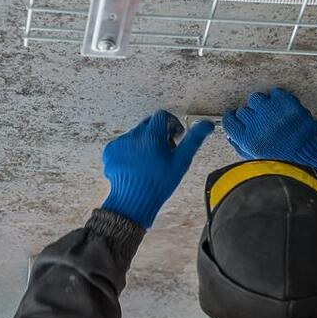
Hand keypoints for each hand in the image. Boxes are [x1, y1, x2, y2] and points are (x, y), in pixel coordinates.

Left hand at [101, 111, 214, 227]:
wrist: (132, 201)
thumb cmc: (157, 184)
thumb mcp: (181, 162)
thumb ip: (194, 140)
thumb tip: (206, 125)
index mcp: (152, 135)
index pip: (163, 116)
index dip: (172, 124)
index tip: (175, 135)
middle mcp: (134, 135)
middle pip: (149, 124)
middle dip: (159, 133)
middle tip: (165, 150)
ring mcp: (120, 143)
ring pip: (136, 134)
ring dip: (144, 142)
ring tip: (150, 161)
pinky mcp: (110, 151)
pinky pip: (123, 143)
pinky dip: (130, 150)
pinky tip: (137, 164)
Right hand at [222, 88, 316, 181]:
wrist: (311, 158)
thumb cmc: (286, 162)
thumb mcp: (257, 160)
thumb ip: (242, 147)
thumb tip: (232, 135)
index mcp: (247, 140)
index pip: (229, 121)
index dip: (232, 119)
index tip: (235, 117)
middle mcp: (257, 124)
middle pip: (243, 110)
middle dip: (250, 116)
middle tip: (260, 121)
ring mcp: (272, 111)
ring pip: (256, 98)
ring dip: (262, 105)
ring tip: (271, 114)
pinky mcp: (286, 103)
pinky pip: (275, 93)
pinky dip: (278, 99)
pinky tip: (282, 109)